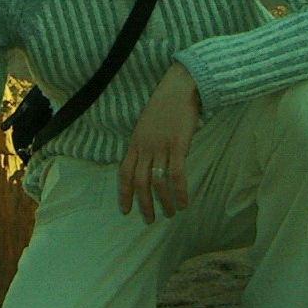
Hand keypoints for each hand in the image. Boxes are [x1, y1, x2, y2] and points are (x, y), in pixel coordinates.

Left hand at [118, 62, 200, 223]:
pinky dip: (180, 191)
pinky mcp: (178, 145)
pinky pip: (177, 175)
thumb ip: (144, 143)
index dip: (123, 193)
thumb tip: (146, 163)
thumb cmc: (165, 105)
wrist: (180, 87)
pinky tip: (184, 202)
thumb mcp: (146, 124)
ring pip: (157, 182)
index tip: (125, 209)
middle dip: (143, 204)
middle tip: (148, 219)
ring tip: (170, 213)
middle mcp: (145, 147)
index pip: (124, 172)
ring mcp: (161, 146)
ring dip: (163, 201)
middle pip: (139, 182)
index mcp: (135, 142)